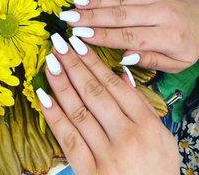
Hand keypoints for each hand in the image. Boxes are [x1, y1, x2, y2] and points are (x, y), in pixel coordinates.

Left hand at [36, 34, 179, 174]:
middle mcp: (126, 136)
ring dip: (61, 84)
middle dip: (73, 65)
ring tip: (50, 62)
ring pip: (79, 111)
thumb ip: (141, 105)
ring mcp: (107, 154)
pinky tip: (43, 96)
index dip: (93, 62)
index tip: (78, 44)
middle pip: (94, 93)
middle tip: (59, 44)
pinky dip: (54, 116)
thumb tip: (120, 74)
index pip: (113, 85)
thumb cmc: (156, 168)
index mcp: (146, 125)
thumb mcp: (161, 136)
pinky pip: (68, 138)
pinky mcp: (90, 171)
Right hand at [61, 0, 198, 72]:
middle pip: (120, 15)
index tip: (80, 35)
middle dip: (90, 16)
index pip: (128, 36)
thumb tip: (123, 57)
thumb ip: (150, 59)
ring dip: (94, 0)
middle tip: (68, 18)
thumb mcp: (177, 63)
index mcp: (168, 36)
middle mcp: (160, 13)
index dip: (102, 36)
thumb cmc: (190, 44)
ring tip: (74, 3)